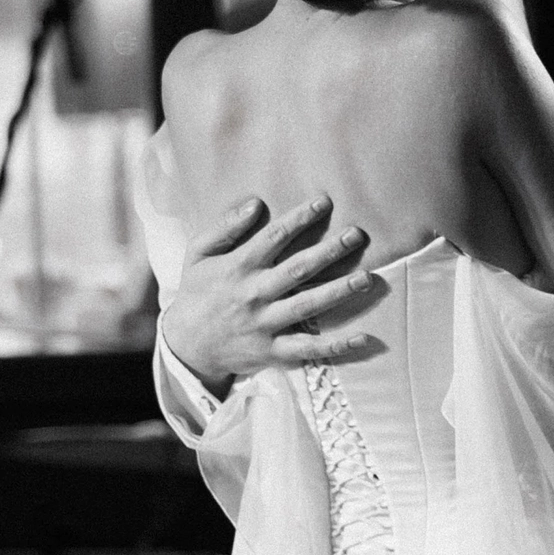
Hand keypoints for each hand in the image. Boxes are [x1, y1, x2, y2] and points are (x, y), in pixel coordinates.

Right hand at [162, 193, 374, 391]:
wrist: (186, 346)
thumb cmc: (197, 293)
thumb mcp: (198, 254)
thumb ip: (224, 227)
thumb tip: (255, 204)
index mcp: (238, 267)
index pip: (274, 238)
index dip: (300, 218)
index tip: (324, 202)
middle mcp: (255, 294)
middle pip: (298, 269)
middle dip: (330, 251)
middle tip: (357, 235)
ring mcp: (265, 324)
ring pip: (308, 306)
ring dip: (339, 291)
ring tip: (366, 278)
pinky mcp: (273, 352)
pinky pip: (309, 349)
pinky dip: (337, 346)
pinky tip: (364, 338)